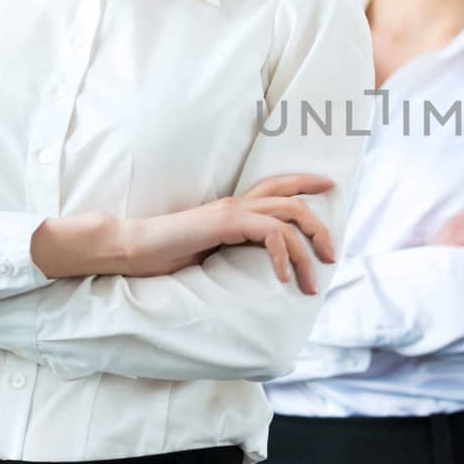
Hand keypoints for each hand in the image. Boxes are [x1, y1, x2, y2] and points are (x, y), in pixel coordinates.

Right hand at [120, 174, 336, 292]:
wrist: (132, 250)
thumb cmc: (164, 257)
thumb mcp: (209, 257)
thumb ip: (233, 255)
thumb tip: (255, 274)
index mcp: (233, 209)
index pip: (276, 186)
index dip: (305, 182)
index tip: (330, 187)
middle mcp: (236, 204)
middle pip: (292, 199)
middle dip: (319, 225)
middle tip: (332, 254)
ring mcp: (232, 211)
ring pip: (289, 214)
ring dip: (308, 247)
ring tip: (312, 280)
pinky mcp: (226, 223)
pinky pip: (271, 232)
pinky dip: (283, 255)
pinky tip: (282, 278)